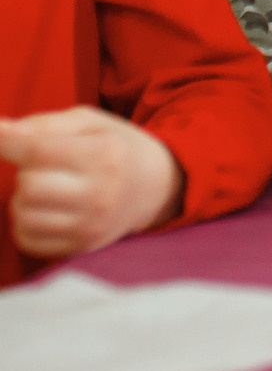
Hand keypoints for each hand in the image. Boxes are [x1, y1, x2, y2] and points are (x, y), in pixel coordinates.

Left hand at [0, 107, 184, 257]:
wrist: (157, 187)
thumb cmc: (117, 148)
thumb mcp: (91, 123)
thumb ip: (45, 124)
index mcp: (104, 155)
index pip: (37, 150)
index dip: (5, 142)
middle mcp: (99, 194)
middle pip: (29, 186)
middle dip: (27, 173)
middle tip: (45, 167)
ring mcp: (90, 225)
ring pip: (24, 216)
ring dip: (24, 200)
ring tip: (47, 189)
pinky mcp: (81, 247)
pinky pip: (27, 239)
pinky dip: (26, 223)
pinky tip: (46, 210)